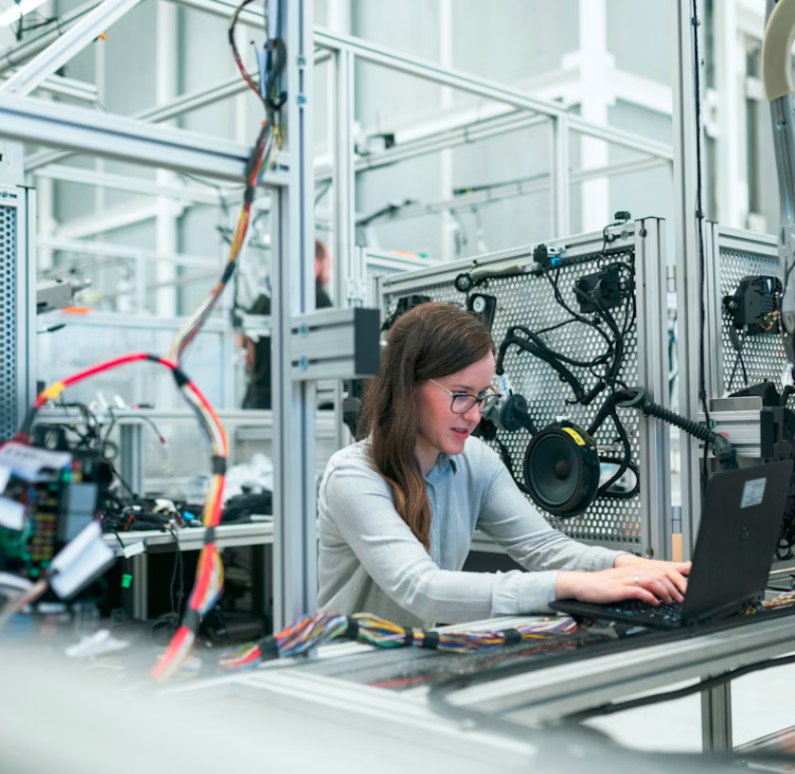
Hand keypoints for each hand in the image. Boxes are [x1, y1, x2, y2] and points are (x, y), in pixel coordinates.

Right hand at [556, 560, 689, 605]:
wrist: (582, 584)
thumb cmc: (601, 585)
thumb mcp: (622, 580)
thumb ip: (638, 583)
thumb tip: (655, 591)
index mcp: (634, 568)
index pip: (660, 569)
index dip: (674, 579)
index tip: (683, 589)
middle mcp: (631, 571)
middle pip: (660, 574)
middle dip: (674, 586)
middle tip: (680, 598)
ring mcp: (626, 579)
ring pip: (653, 581)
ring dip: (665, 592)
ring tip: (670, 601)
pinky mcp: (620, 588)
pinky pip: (639, 591)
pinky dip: (650, 597)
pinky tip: (654, 602)